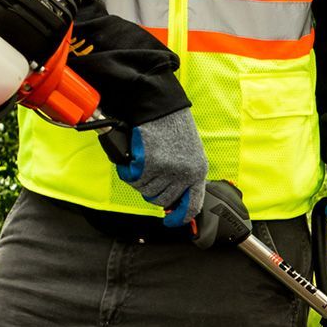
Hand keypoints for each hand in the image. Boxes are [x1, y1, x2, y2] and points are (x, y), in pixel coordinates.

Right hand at [116, 107, 206, 226]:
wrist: (159, 104)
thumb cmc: (173, 125)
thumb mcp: (189, 153)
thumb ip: (185, 175)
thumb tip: (174, 199)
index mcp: (198, 172)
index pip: (192, 206)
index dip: (180, 218)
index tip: (170, 222)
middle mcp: (184, 173)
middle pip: (162, 200)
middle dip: (151, 193)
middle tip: (146, 179)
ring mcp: (167, 170)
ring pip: (146, 191)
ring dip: (139, 181)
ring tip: (140, 164)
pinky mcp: (148, 163)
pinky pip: (133, 179)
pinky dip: (127, 172)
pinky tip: (130, 161)